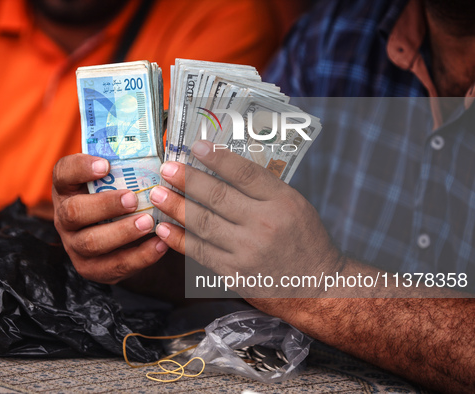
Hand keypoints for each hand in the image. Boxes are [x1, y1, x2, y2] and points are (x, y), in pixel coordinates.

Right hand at [52, 154, 167, 283]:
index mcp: (68, 187)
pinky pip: (113, 266)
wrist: (122, 238)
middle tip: (133, 199)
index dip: (81, 168)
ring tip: (148, 223)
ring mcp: (75, 245)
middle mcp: (64, 216)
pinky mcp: (91, 268)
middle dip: (105, 205)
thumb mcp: (118, 178)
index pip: (63, 173)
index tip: (105, 164)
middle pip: (74, 212)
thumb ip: (130, 163)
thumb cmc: (121, 196)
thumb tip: (162, 148)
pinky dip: (140, 256)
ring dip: (122, 233)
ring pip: (91, 243)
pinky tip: (160, 244)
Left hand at [148, 141, 341, 297]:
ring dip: (175, 206)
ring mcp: (247, 250)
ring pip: (203, 223)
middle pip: (217, 196)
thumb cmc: (306, 243)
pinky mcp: (234, 272)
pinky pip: (200, 251)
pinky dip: (179, 239)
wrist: (318, 288)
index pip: (244, 173)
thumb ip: (264, 191)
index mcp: (283, 202)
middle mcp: (265, 224)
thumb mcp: (296, 207)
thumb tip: (223, 170)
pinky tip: (163, 227)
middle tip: (166, 168)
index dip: (217, 158)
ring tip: (157, 194)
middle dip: (186, 180)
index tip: (195, 146)